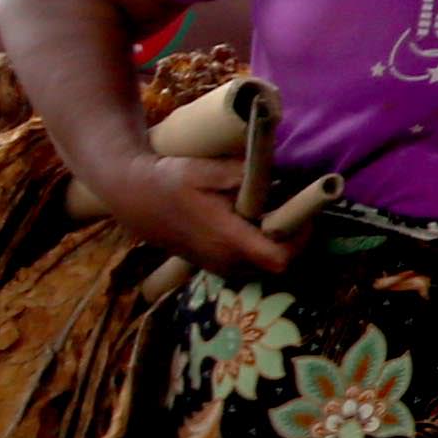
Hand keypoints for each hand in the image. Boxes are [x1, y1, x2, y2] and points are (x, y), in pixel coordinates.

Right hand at [88, 150, 288, 279]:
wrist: (134, 198)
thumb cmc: (170, 180)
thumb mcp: (207, 170)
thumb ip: (246, 175)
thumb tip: (281, 176)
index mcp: (226, 238)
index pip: (279, 258)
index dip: (300, 240)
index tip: (303, 215)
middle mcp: (223, 260)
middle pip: (277, 266)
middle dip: (290, 242)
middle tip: (291, 212)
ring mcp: (216, 266)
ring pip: (261, 268)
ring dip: (273, 246)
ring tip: (271, 216)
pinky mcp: (210, 266)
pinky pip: (246, 266)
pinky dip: (256, 249)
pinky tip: (250, 224)